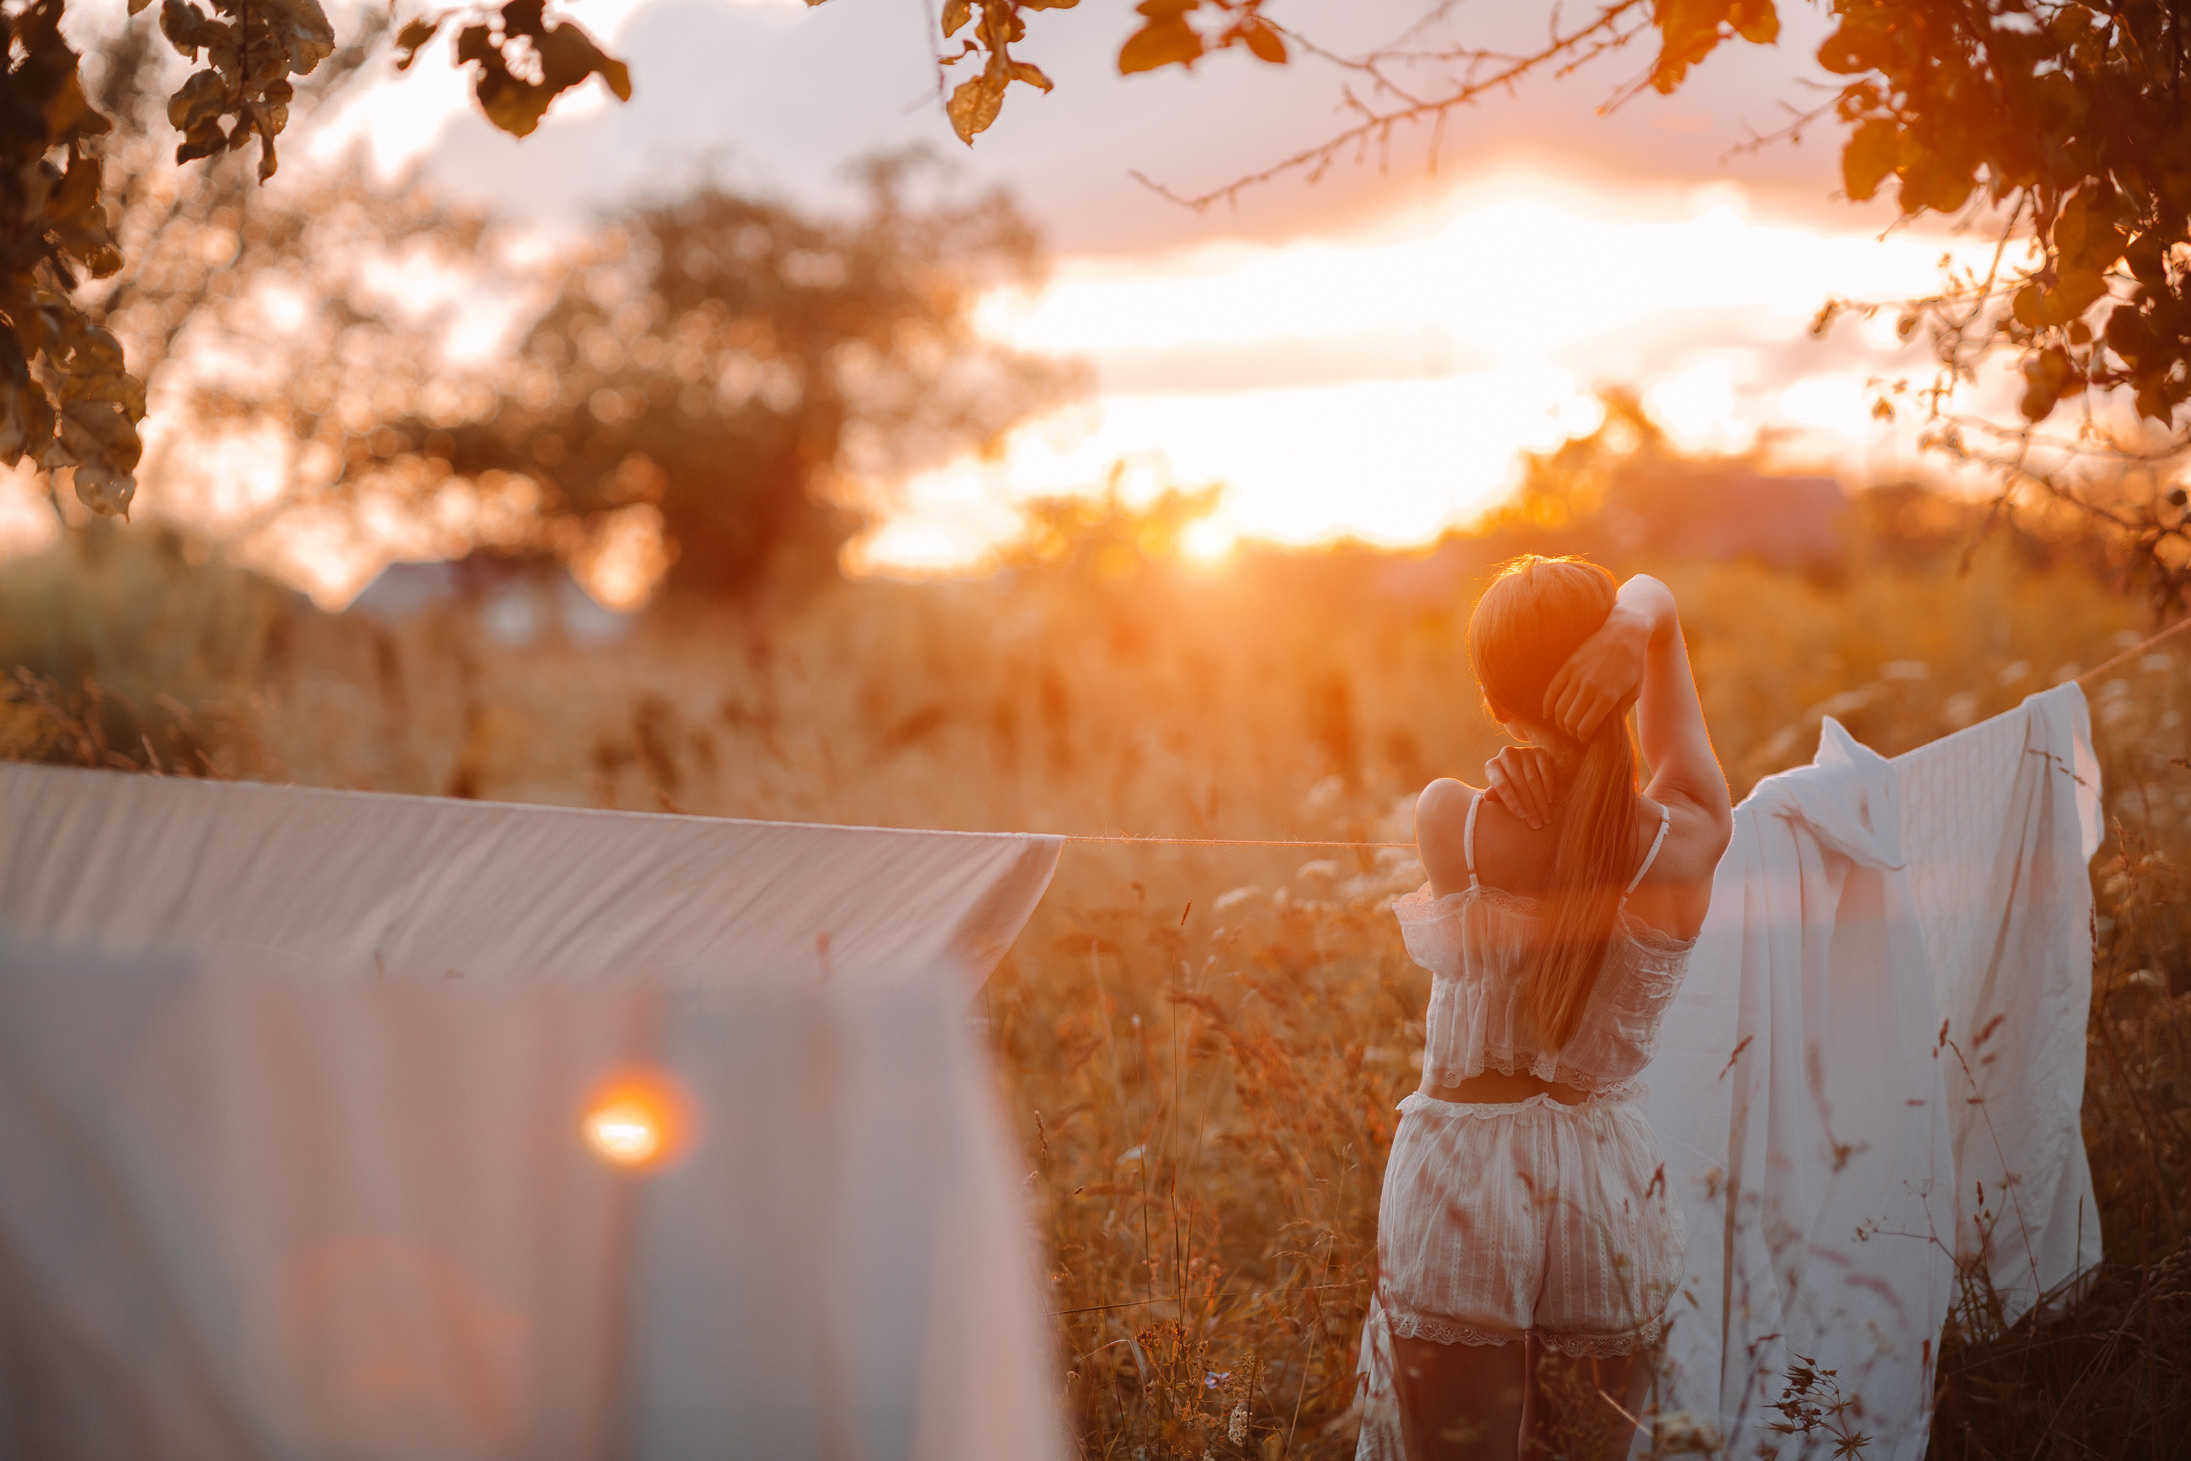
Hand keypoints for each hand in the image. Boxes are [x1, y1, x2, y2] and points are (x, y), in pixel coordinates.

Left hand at [1483, 744, 1557, 830]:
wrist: (1522, 769)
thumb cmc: (1507, 786)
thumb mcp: (1499, 792)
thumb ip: (1496, 795)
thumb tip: (1487, 796)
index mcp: (1492, 766)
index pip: (1501, 785)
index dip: (1511, 801)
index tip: (1521, 816)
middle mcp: (1506, 755)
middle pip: (1519, 784)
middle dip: (1529, 806)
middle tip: (1536, 823)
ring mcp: (1523, 752)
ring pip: (1533, 780)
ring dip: (1540, 801)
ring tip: (1545, 818)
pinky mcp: (1539, 752)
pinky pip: (1545, 771)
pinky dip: (1548, 787)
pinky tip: (1550, 801)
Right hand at [1545, 606, 1647, 739]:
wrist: (1625, 631)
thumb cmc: (1634, 663)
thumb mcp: (1634, 690)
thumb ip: (1620, 712)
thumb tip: (1605, 728)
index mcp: (1608, 696)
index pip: (1585, 727)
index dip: (1583, 737)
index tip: (1585, 738)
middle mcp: (1590, 687)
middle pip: (1570, 720)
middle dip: (1570, 731)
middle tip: (1574, 733)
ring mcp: (1576, 675)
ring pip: (1559, 708)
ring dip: (1559, 721)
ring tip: (1565, 724)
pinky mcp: (1568, 665)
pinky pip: (1552, 690)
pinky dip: (1547, 705)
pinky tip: (1547, 714)